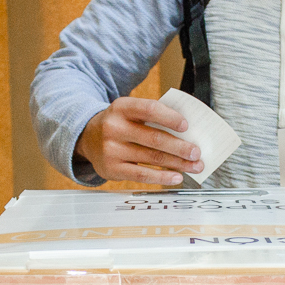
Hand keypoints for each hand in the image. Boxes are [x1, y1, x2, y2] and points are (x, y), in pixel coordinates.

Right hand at [76, 97, 203, 184]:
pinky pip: (142, 175)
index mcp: (121, 107)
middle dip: (180, 147)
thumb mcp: (130, 112)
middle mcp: (114, 127)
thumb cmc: (119, 124)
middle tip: (196, 153)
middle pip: (154, 138)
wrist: (87, 138)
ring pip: (152, 158)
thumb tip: (188, 133)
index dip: (170, 118)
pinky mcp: (111, 169)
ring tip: (193, 166)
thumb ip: (153, 117)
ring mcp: (111, 149)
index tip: (187, 126)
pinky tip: (176, 176)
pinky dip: (162, 177)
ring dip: (177, 163)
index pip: (150, 109)